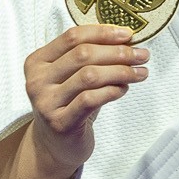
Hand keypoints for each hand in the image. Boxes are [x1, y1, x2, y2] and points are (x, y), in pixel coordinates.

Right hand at [18, 24, 148, 177]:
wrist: (55, 146)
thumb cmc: (69, 105)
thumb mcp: (72, 77)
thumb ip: (89, 57)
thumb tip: (126, 40)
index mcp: (38, 62)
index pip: (72, 36)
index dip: (103, 32)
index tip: (128, 34)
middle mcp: (37, 80)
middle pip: (83, 54)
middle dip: (118, 52)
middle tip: (141, 54)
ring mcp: (47, 102)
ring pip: (89, 76)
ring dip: (121, 71)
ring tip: (140, 72)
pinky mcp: (60, 123)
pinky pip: (91, 99)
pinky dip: (113, 90)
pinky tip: (124, 89)